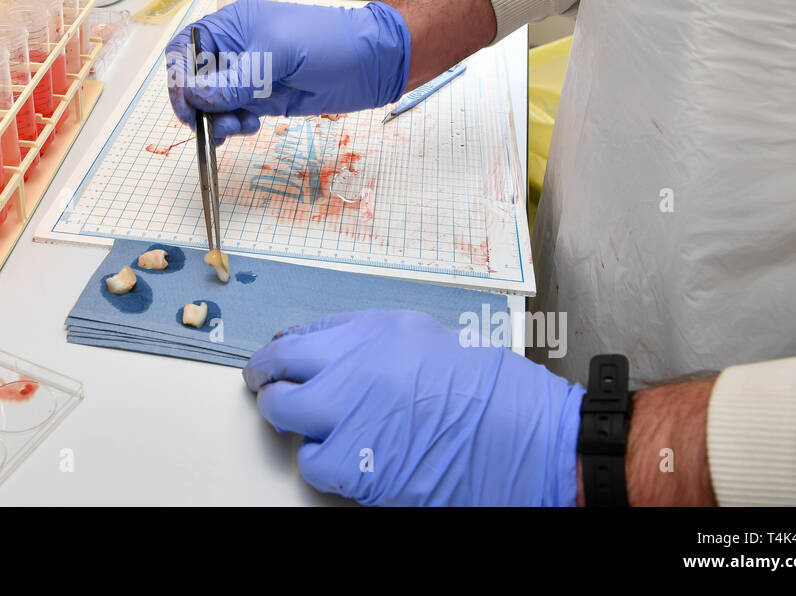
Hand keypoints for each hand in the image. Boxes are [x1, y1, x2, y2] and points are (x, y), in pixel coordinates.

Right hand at [165, 0, 410, 143]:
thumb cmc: (330, 41)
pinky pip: (233, 115)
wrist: (374, 62)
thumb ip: (234, 79)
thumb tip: (195, 98)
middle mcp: (235, 50)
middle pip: (194, 81)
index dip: (178, 76)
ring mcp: (249, 77)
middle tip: (214, 123)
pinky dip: (233, 126)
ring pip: (212, 104)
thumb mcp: (278, 54)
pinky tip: (249, 126)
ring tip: (239, 126)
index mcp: (232, 26)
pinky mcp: (264, 99)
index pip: (185, 49)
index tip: (187, 104)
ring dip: (217, 120)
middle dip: (198, 105)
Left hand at [244, 310, 583, 505]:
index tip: (272, 359)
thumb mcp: (428, 338)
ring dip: (295, 424)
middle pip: (277, 370)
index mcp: (373, 332)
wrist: (528, 438)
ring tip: (317, 429)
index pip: (299, 335)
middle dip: (267, 382)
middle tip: (268, 391)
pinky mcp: (357, 465)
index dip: (279, 351)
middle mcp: (354, 368)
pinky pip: (313, 463)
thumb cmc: (493, 391)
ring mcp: (351, 416)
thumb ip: (371, 340)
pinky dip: (322, 463)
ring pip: (284, 417)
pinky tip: (348, 459)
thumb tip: (326, 349)